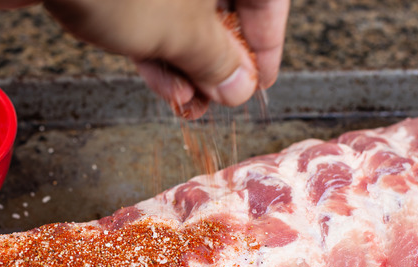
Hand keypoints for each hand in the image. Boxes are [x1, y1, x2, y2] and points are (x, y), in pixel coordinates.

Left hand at [0, 0, 288, 117]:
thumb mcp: (180, 30)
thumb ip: (216, 59)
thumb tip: (240, 84)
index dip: (268, 41)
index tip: (261, 80)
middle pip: (222, 6)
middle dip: (221, 60)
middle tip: (220, 99)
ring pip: (184, 15)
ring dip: (189, 64)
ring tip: (191, 105)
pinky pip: (149, 16)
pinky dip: (159, 51)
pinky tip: (166, 88)